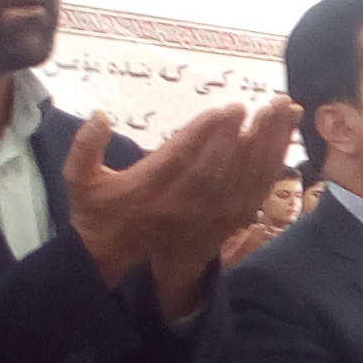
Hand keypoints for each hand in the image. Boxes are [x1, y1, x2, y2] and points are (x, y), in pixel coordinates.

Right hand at [64, 100, 303, 310]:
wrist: (115, 256)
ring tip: (279, 111)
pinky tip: (283, 137)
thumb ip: (83, 149)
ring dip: (264, 145)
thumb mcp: (79, 182)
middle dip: (241, 136)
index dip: (206, 134)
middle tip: (259, 105)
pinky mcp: (223, 220)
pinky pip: (253, 192)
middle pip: (218, 169)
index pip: (182, 159)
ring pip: (242, 180)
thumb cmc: (98, 210)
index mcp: (149, 191)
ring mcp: (206, 215)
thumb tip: (100, 115)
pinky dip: (272, 164)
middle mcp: (181, 205)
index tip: (226, 108)